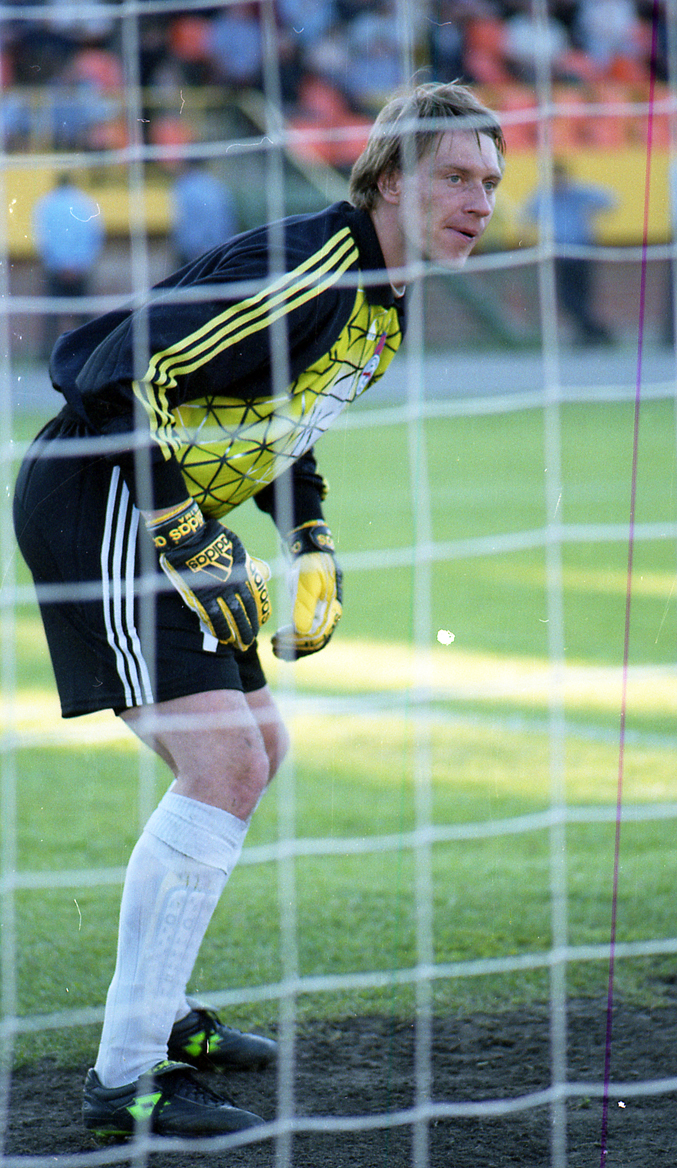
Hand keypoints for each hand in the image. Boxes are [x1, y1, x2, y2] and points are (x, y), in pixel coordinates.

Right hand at [146, 500, 269, 650]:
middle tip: (248, 642)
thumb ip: (249, 564)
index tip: (259, 624)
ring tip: (238, 645)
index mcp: (245, 574)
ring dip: (236, 634)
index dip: (258, 615)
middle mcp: (235, 585)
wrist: (192, 538)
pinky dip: (219, 629)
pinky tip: (222, 638)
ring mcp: (219, 592)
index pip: (256, 600)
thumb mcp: (239, 549)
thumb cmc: (214, 540)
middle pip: (246, 613)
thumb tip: (263, 572)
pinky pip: (213, 618)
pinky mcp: (203, 596)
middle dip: (248, 630)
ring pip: (232, 618)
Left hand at [272, 521, 341, 659]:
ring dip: (293, 646)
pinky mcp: (314, 612)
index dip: (297, 643)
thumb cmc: (308, 565)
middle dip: (294, 648)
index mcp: (331, 610)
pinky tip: (281, 640)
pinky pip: (307, 632)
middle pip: (315, 642)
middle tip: (274, 648)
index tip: (279, 640)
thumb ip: (304, 606)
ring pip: (311, 639)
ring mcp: (323, 614)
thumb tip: (302, 631)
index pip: (316, 636)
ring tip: (275, 648)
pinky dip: (294, 639)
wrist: (310, 551)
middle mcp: (329, 616)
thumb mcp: (306, 583)